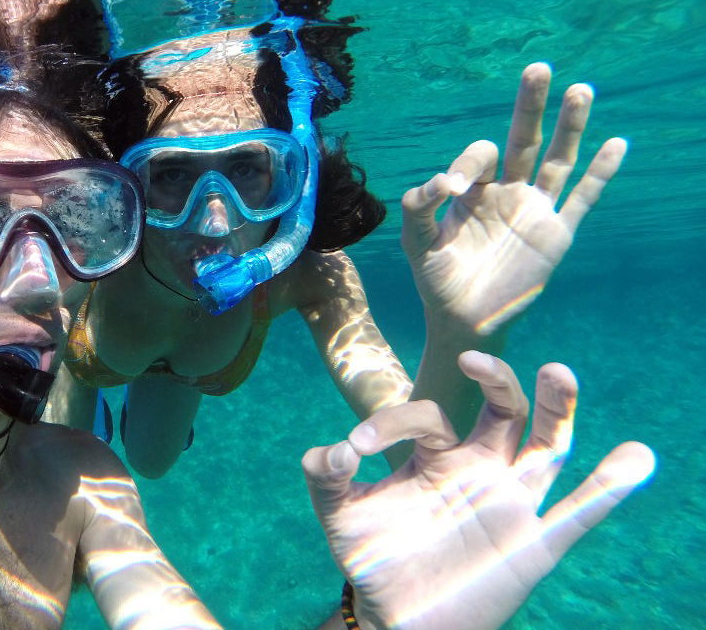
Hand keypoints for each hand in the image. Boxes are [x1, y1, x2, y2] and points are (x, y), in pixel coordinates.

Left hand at [302, 352, 653, 629]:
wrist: (397, 617)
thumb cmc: (374, 558)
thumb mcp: (340, 513)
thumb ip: (326, 476)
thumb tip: (336, 449)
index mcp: (438, 456)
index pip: (428, 417)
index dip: (392, 422)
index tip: (356, 444)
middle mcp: (481, 470)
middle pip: (507, 410)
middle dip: (497, 379)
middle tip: (473, 358)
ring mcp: (511, 504)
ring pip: (548, 446)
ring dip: (558, 408)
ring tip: (558, 371)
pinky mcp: (533, 545)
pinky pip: (578, 513)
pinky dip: (608, 487)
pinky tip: (635, 459)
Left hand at [401, 62, 626, 334]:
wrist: (462, 320)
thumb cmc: (436, 280)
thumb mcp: (416, 242)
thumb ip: (418, 207)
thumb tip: (442, 181)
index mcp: (474, 191)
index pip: (480, 156)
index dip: (469, 163)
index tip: (454, 187)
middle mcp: (507, 193)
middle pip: (524, 139)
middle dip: (530, 106)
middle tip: (537, 68)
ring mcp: (535, 211)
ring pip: (557, 160)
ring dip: (570, 127)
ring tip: (580, 90)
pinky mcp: (556, 235)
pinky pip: (583, 199)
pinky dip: (601, 174)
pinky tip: (617, 143)